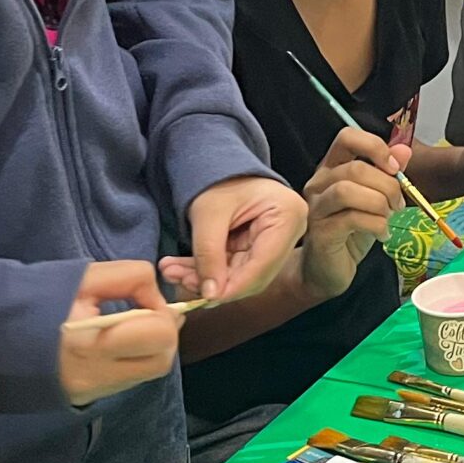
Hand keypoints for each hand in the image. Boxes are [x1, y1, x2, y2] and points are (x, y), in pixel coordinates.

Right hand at [55, 260, 180, 405]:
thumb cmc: (37, 299)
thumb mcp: (85, 278)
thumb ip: (130, 278)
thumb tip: (159, 299)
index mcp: (90, 342)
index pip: (158, 334)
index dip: (162, 312)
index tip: (144, 297)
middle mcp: (96, 375)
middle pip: (162, 360)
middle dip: (165, 334)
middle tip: (148, 313)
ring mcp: (94, 390)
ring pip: (150, 372)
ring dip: (152, 347)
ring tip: (131, 325)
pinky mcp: (90, 397)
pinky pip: (130, 377)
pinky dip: (135, 357)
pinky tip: (116, 341)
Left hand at [181, 174, 308, 303]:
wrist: (218, 164)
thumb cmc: (218, 178)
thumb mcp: (209, 213)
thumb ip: (209, 254)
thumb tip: (210, 295)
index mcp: (287, 215)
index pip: (263, 263)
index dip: (235, 286)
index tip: (207, 298)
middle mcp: (290, 231)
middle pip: (254, 273)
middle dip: (215, 283)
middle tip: (180, 281)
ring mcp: (277, 240)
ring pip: (242, 274)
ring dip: (207, 278)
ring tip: (173, 271)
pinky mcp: (260, 246)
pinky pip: (235, 267)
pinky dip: (209, 270)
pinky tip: (181, 268)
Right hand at [299, 125, 404, 300]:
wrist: (327, 271)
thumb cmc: (351, 231)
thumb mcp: (375, 198)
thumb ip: (388, 173)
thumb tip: (404, 150)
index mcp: (332, 168)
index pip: (347, 137)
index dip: (374, 146)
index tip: (394, 168)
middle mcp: (319, 183)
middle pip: (355, 168)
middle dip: (387, 185)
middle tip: (398, 204)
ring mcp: (317, 208)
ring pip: (349, 190)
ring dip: (380, 203)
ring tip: (389, 217)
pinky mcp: (320, 232)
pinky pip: (352, 219)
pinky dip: (376, 225)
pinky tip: (382, 234)